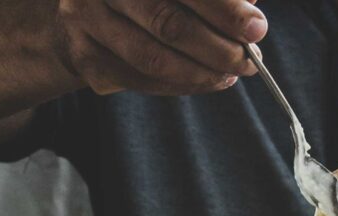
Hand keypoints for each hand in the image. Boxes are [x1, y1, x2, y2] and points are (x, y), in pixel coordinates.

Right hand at [54, 0, 266, 95]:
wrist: (81, 12)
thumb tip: (250, 7)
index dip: (224, 8)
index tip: (256, 27)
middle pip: (168, 22)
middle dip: (218, 48)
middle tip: (249, 61)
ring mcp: (87, 16)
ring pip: (153, 58)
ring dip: (202, 73)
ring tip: (232, 74)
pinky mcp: (86, 55)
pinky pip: (141, 79)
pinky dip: (182, 84)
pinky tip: (208, 80)